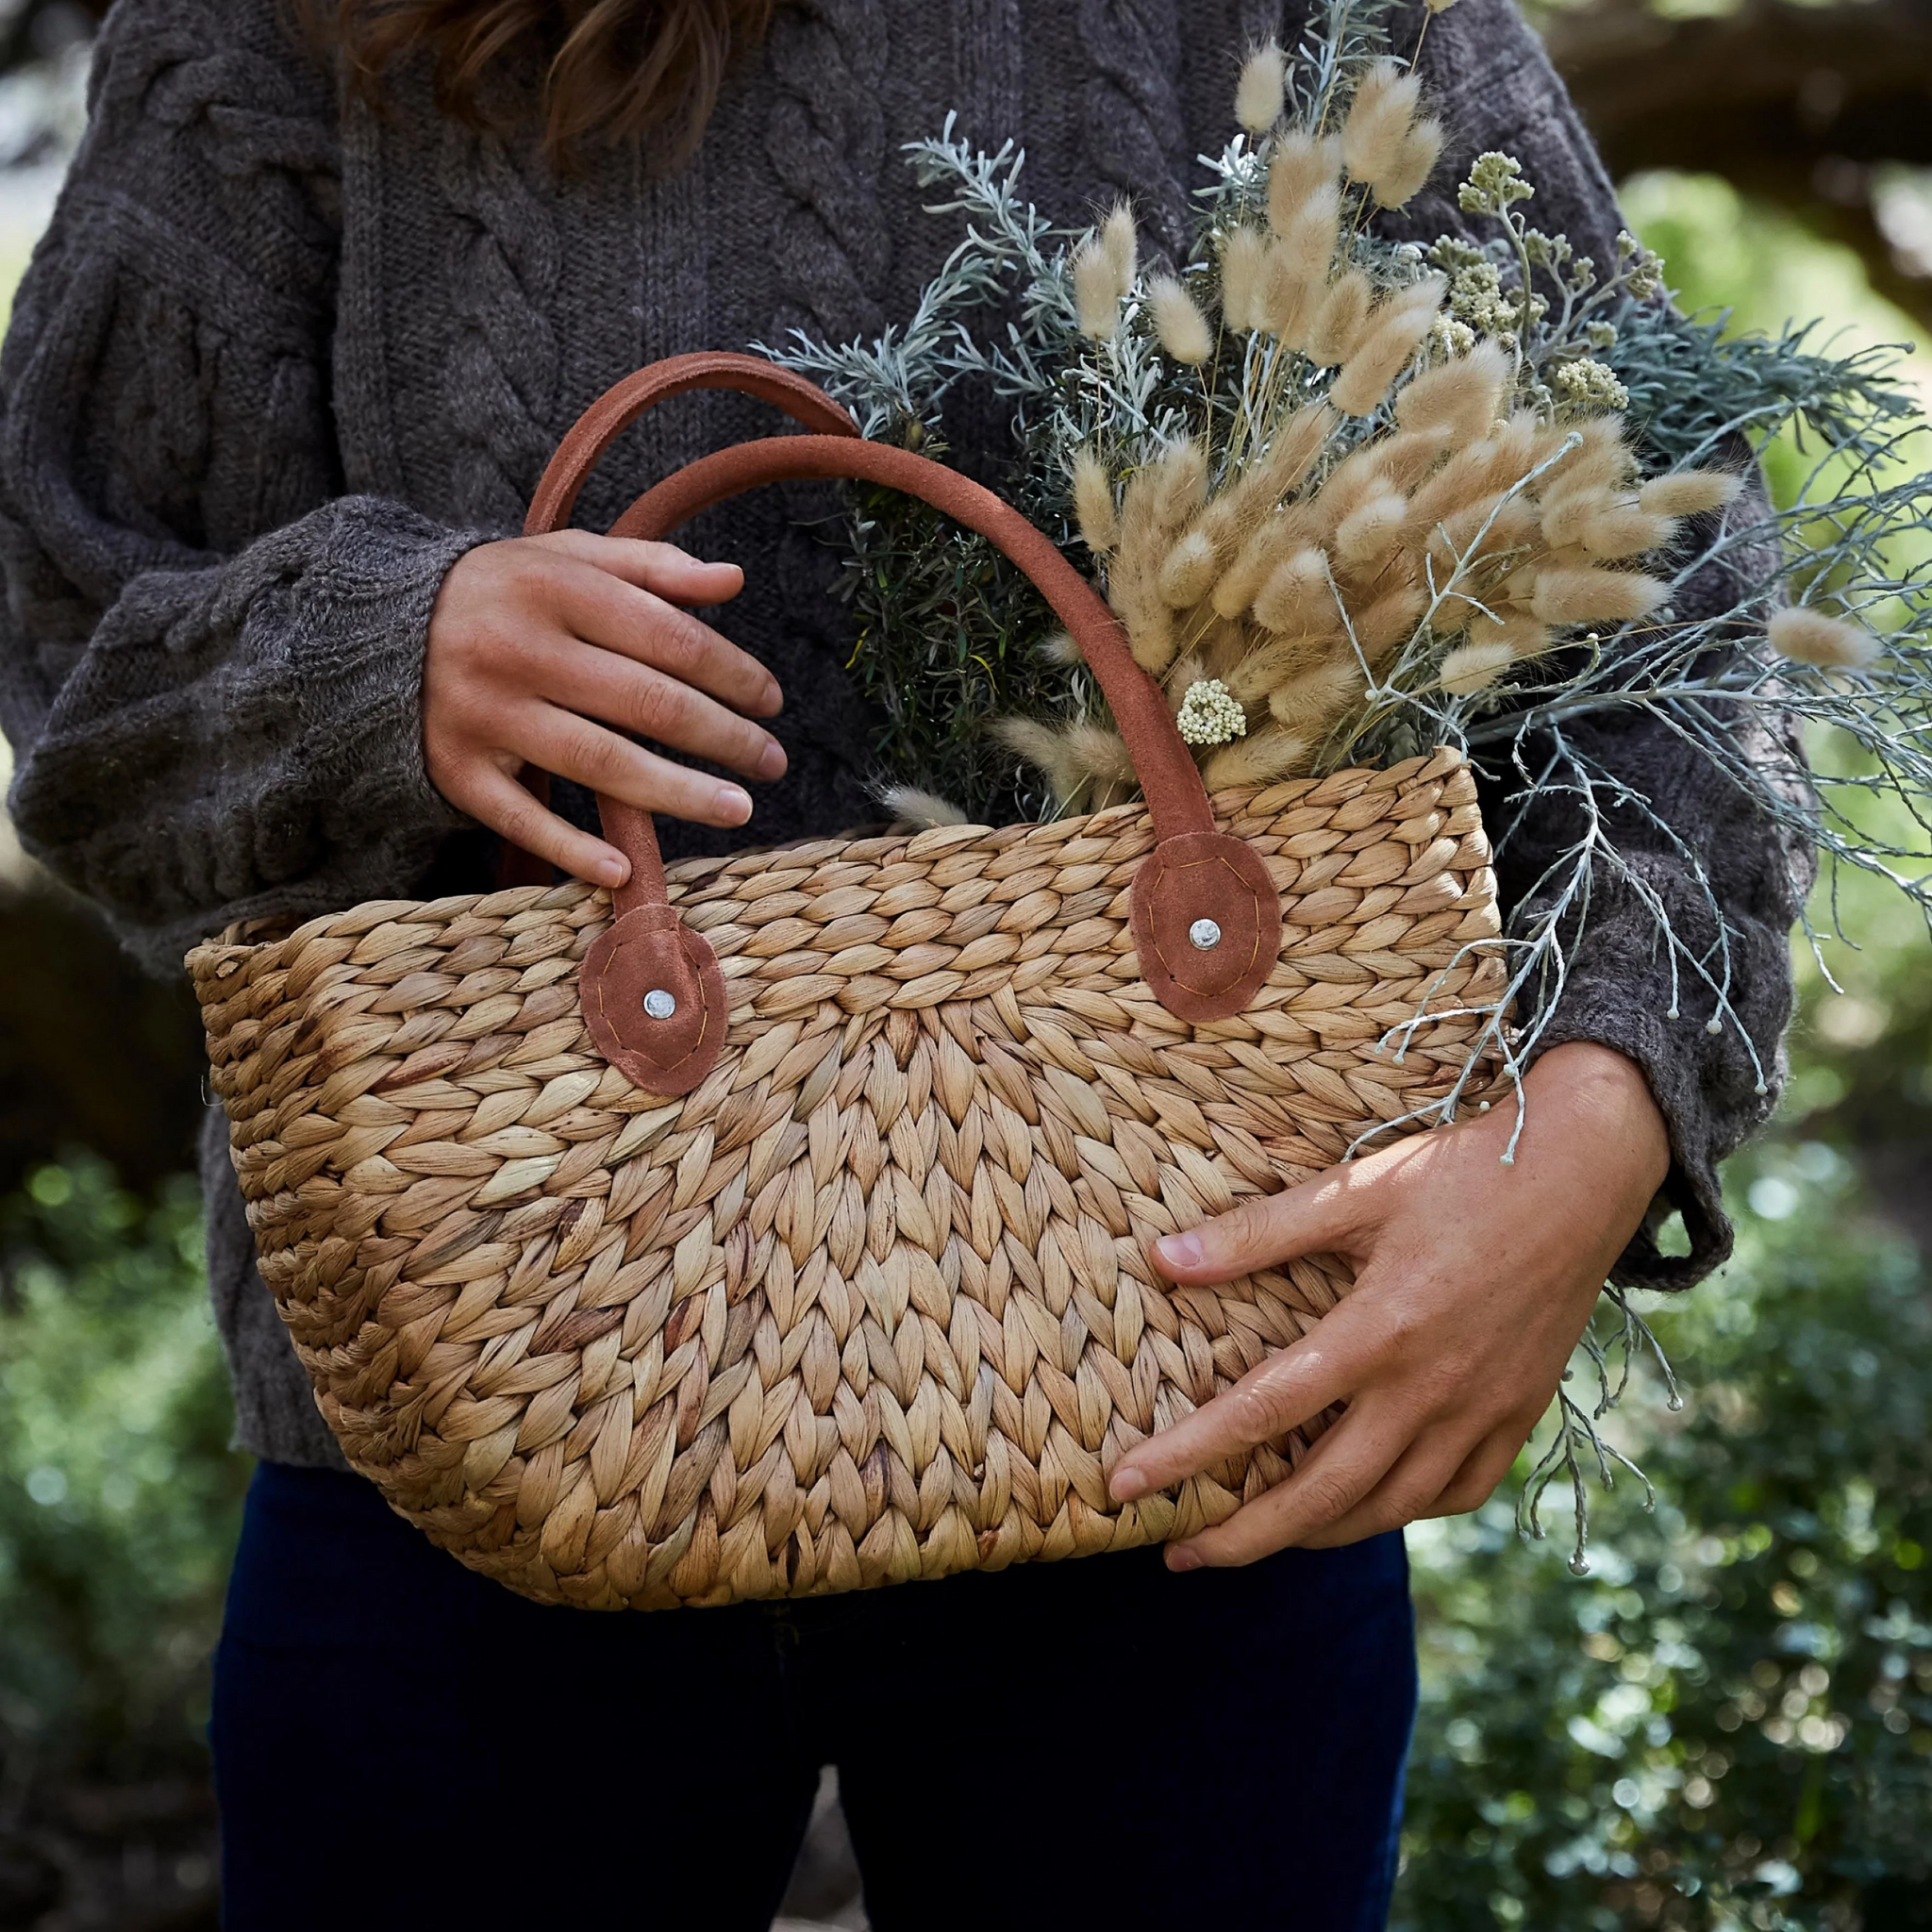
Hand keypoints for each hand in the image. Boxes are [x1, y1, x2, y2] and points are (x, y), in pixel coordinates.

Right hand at [423, 531, 785, 885]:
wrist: (373, 629)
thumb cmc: (501, 594)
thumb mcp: (567, 558)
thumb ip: (651, 567)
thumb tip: (732, 580)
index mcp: (553, 588)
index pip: (667, 636)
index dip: (731, 672)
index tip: (771, 700)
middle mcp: (518, 649)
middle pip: (644, 703)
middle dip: (723, 737)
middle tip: (772, 762)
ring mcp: (484, 714)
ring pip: (598, 763)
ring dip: (677, 794)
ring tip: (737, 809)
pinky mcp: (455, 769)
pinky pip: (521, 819)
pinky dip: (572, 849)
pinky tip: (623, 868)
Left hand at [1107, 1040, 1671, 1567]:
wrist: (1586, 1170)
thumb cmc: (1461, 1172)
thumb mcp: (1354, 1191)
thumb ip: (1257, 1234)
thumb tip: (1160, 1261)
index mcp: (1378, 1331)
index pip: (1260, 1414)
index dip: (1186, 1456)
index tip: (1124, 1486)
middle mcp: (1430, 1389)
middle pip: (1320, 1494)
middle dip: (1243, 1536)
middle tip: (1181, 1555)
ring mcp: (1481, 1411)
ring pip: (1388, 1508)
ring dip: (1316, 1534)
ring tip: (1260, 1538)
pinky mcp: (1519, 1415)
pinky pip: (1455, 1494)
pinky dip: (1401, 1512)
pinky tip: (1365, 1507)